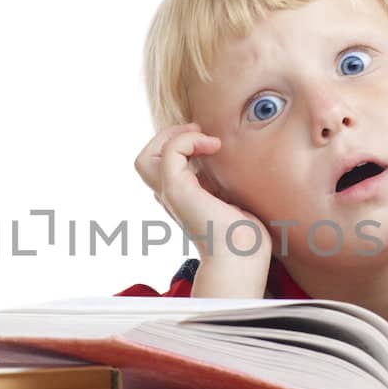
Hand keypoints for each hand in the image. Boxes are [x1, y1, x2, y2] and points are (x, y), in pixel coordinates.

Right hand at [134, 123, 272, 259]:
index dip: (177, 146)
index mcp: (180, 198)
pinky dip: (187, 140)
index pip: (159, 167)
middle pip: (143, 161)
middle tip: (198, 133)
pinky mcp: (177, 190)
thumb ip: (218, 181)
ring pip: (144, 158)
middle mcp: (170, 197)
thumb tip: (224, 160)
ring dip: (172, 137)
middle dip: (167, 138)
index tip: (208, 142)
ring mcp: (170, 194)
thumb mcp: (228, 198)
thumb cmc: (244, 234)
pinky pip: (169, 152)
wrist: (243, 254)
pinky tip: (212, 146)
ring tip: (201, 136)